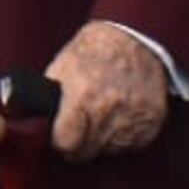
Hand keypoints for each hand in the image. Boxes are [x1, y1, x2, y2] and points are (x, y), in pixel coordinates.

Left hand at [42, 22, 168, 160]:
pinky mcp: (152, 122)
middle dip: (81, 141)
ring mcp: (134, 118)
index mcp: (83, 95)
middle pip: (88, 151)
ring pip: (111, 150)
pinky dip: (125, 134)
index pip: (66, 143)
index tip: (61, 135)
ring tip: (105, 112)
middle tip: (83, 122)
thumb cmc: (96, 49)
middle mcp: (109, 110)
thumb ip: (50, 96)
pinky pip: (133, 145)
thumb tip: (36, 118)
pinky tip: (122, 113)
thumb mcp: (64, 63)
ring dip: (104, 138)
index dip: (60, 140)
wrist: (137, 37)